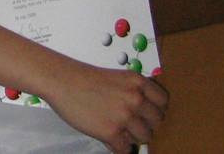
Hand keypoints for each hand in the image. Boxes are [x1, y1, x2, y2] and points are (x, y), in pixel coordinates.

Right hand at [42, 61, 167, 151]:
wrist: (59, 80)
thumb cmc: (83, 78)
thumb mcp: (115, 78)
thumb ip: (132, 92)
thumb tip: (143, 116)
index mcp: (137, 82)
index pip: (163, 101)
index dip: (154, 108)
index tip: (144, 111)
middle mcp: (135, 99)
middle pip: (156, 122)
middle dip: (143, 123)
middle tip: (128, 122)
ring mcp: (124, 116)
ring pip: (144, 137)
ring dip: (132, 137)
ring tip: (117, 130)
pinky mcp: (111, 132)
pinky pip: (126, 150)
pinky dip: (118, 147)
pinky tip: (108, 138)